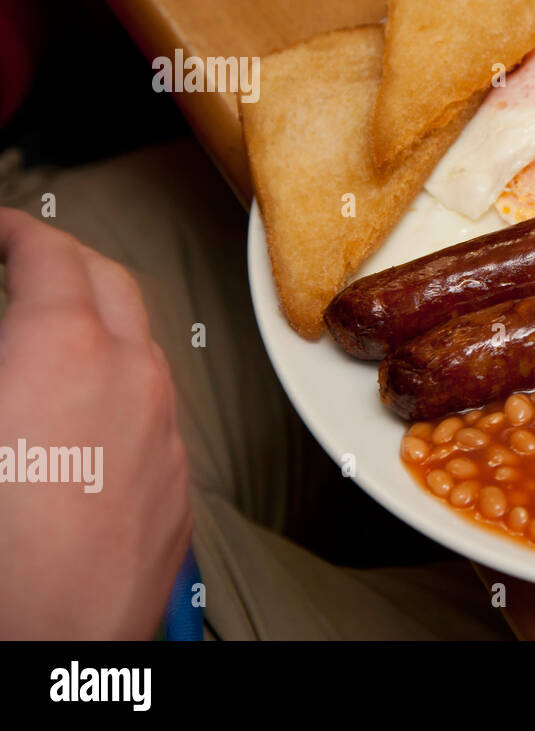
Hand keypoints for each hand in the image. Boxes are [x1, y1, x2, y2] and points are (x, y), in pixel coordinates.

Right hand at [0, 208, 191, 638]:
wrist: (46, 648)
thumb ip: (2, 354)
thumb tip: (10, 337)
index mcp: (62, 349)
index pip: (48, 252)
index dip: (16, 229)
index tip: (0, 226)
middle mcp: (130, 377)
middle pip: (109, 282)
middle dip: (67, 258)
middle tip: (27, 259)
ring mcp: (164, 429)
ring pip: (142, 344)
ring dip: (101, 320)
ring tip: (54, 330)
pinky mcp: (178, 481)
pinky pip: (157, 406)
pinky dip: (124, 381)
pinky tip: (86, 408)